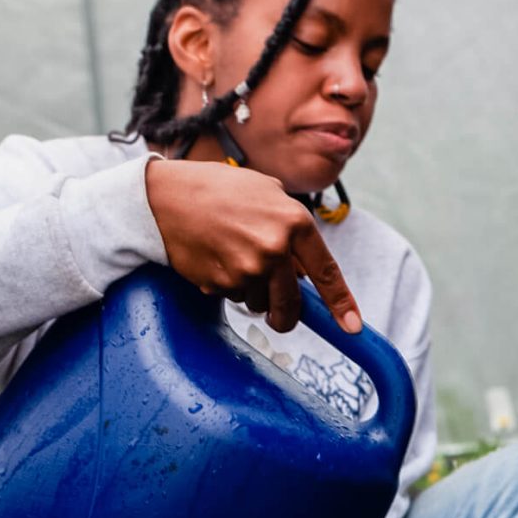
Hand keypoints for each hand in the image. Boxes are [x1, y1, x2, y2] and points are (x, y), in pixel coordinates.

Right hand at [145, 160, 360, 333]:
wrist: (165, 197)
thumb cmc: (219, 190)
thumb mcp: (268, 193)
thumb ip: (292, 226)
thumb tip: (305, 268)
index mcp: (294, 223)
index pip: (326, 272)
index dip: (340, 304)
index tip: (352, 327)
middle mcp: (274, 249)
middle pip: (290, 303)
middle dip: (286, 315)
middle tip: (279, 315)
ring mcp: (247, 269)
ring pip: (259, 302)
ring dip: (252, 292)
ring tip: (232, 257)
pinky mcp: (220, 283)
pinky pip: (233, 297)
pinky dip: (227, 285)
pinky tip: (214, 258)